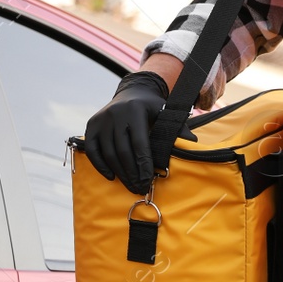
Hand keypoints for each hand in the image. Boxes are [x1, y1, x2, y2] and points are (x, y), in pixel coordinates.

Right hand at [82, 70, 169, 194]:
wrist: (131, 92)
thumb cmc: (151, 107)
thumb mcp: (165, 112)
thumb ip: (177, 127)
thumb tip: (191, 142)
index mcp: (135, 110)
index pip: (139, 143)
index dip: (144, 164)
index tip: (149, 180)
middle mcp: (115, 114)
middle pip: (122, 151)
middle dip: (132, 173)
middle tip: (140, 188)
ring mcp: (101, 120)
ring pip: (108, 153)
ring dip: (120, 173)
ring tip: (131, 186)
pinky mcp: (91, 126)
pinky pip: (92, 150)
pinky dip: (100, 165)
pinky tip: (112, 177)